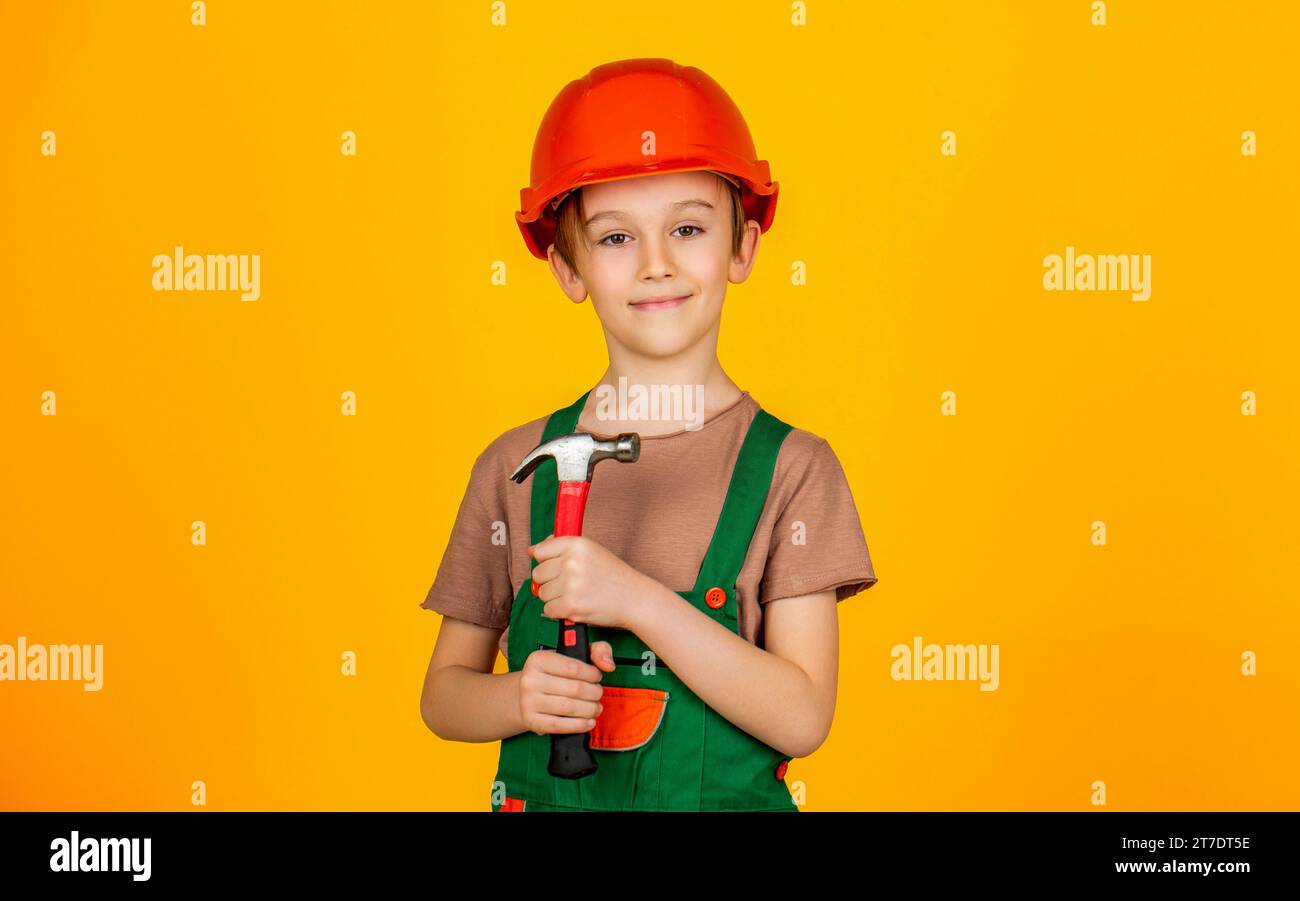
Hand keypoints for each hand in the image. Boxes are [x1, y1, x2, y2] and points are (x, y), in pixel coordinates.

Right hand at [517, 642, 615, 735]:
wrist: (528, 695)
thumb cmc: (555, 674)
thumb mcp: (573, 655)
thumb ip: (598, 651)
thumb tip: (608, 665)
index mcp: (538, 659)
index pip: (573, 668)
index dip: (592, 675)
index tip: (597, 677)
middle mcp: (529, 679)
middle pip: (575, 689)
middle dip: (594, 693)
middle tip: (598, 694)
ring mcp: (528, 701)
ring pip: (570, 708)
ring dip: (590, 710)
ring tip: (595, 708)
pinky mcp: (531, 721)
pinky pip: (560, 725)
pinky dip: (579, 725)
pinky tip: (588, 722)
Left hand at [529, 535, 649, 630]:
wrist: (634, 598)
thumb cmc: (612, 575)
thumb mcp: (591, 551)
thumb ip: (561, 547)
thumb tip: (531, 551)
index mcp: (577, 544)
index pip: (540, 552)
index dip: (546, 562)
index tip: (557, 567)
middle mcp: (572, 562)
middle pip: (538, 574)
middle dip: (550, 582)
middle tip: (570, 584)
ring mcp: (571, 584)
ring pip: (542, 593)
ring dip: (555, 598)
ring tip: (576, 595)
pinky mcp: (571, 606)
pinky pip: (548, 610)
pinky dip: (559, 611)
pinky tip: (575, 606)